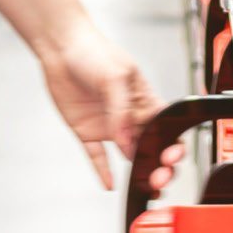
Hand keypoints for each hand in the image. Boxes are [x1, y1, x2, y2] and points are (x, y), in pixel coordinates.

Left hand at [37, 24, 184, 192]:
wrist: (61, 47)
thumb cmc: (93, 51)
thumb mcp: (115, 77)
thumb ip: (122, 111)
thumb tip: (127, 140)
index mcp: (143, 99)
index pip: (165, 126)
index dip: (172, 143)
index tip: (171, 155)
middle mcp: (129, 115)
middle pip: (151, 146)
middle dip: (160, 164)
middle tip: (160, 177)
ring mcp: (109, 125)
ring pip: (129, 154)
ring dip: (138, 171)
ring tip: (145, 185)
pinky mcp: (87, 131)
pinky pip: (97, 156)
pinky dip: (103, 171)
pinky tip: (109, 184)